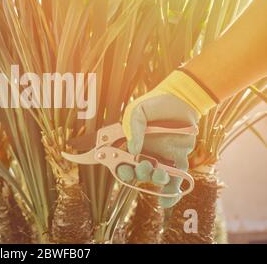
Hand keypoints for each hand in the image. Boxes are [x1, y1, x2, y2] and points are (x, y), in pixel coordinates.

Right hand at [119, 70, 215, 207]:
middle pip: (136, 173)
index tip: (123, 167)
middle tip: (144, 165)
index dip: (119, 168)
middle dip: (138, 174)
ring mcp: (161, 157)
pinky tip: (168, 200)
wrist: (181, 99)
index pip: (120, 161)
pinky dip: (171, 192)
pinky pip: (175, 179)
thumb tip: (133, 151)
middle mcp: (144, 153)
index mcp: (131, 143)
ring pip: (154, 177)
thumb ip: (134, 129)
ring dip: (155, 179)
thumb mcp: (138, 111)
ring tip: (161, 173)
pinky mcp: (178, 159)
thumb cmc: (155, 104)